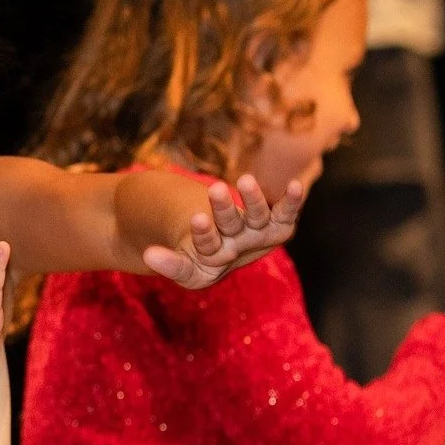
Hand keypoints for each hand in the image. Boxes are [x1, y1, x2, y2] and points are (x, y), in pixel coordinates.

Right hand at [144, 174, 303, 289]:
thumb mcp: (182, 263)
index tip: (196, 218)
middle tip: (215, 189)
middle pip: (230, 229)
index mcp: (208, 264)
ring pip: (257, 219)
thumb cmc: (195, 256)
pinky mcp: (274, 226)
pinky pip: (285, 217)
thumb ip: (169, 262)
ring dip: (254, 200)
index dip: (204, 234)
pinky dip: (292, 203)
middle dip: (224, 210)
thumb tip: (148, 256)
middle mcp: (235, 251)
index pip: (205, 251)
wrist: (221, 252)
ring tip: (244, 180)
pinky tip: (296, 186)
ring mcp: (256, 237)